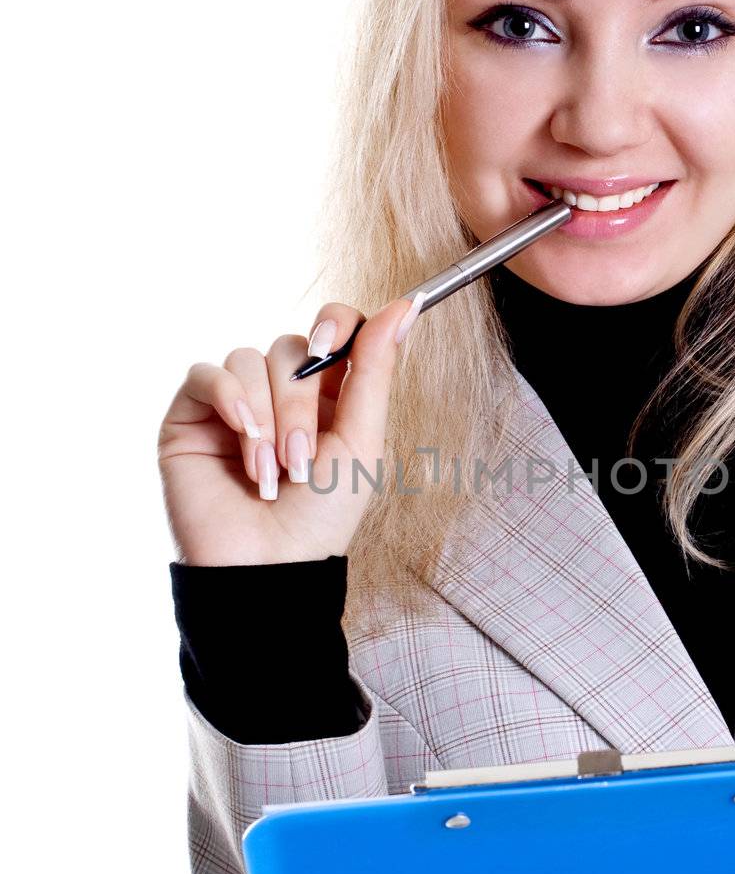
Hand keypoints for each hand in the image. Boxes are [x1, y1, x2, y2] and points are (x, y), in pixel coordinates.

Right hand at [158, 298, 418, 565]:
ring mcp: (234, 403)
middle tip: (300, 462)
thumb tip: (404, 305)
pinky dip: (228, 399)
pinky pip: (206, 373)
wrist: (266, 568)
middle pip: (292, 348)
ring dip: (267, 419)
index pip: (333, 328)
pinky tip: (240, 437)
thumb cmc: (320, 518)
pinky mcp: (191, 416)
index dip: (335, 324)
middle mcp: (281, 395)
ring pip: (250, 360)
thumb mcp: (361, 441)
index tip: (331, 346)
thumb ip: (376, 370)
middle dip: (299, 404)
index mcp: (329, 397)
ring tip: (268, 473)